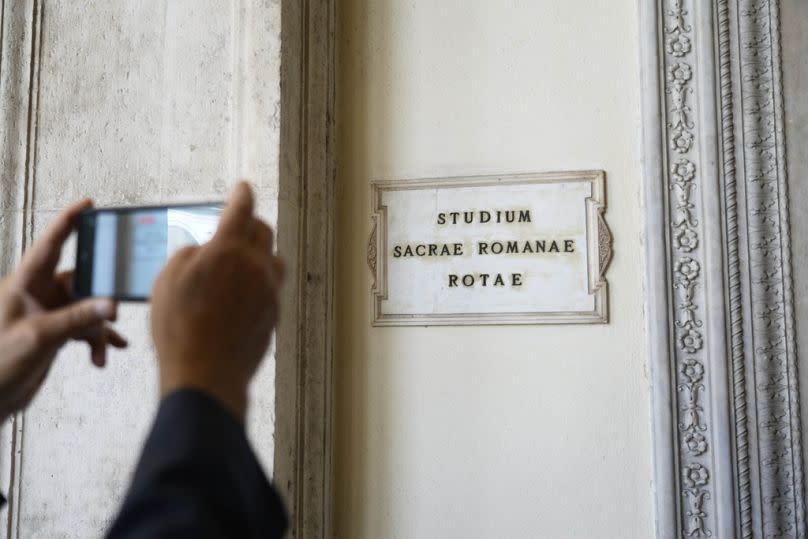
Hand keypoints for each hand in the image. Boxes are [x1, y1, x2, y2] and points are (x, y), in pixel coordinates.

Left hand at [0, 200, 126, 421]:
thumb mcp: (41, 336)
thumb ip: (78, 318)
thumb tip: (111, 305)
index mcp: (24, 283)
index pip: (50, 243)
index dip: (68, 221)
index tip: (88, 204)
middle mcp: (37, 293)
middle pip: (80, 280)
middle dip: (100, 296)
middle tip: (115, 307)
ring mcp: (48, 313)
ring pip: (87, 307)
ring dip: (98, 328)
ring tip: (106, 348)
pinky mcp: (55, 332)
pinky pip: (84, 327)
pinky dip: (96, 340)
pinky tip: (104, 356)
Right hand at [151, 182, 284, 421]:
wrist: (206, 374)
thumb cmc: (179, 328)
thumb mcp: (166, 281)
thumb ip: (189, 255)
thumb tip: (203, 251)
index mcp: (227, 250)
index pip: (241, 209)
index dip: (241, 193)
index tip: (242, 187)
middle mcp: (255, 266)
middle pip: (263, 231)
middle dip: (250, 222)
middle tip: (237, 225)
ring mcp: (269, 291)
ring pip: (273, 259)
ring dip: (260, 252)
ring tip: (243, 259)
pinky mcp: (273, 314)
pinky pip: (271, 287)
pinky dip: (259, 281)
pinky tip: (242, 293)